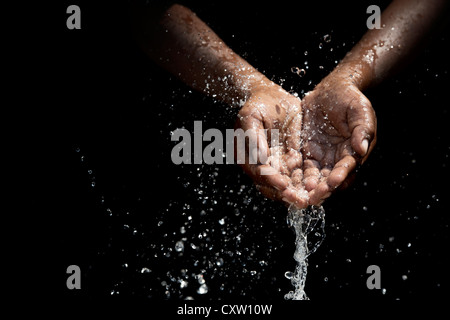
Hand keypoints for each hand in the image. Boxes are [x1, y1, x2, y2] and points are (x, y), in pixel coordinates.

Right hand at [235, 83, 309, 207]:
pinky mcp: (291, 159)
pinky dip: (308, 182)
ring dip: (299, 192)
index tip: (283, 185)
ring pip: (288, 183)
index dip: (271, 180)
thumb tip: (260, 157)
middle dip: (287, 194)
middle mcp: (262, 165)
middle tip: (301, 201)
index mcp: (247, 157)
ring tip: (313, 199)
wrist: (271, 96)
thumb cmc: (257, 104)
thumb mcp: (251, 116)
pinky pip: (300, 174)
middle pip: (273, 185)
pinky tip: (320, 186)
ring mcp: (277, 163)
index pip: (259, 173)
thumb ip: (253, 136)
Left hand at [300, 72, 376, 205]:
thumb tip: (362, 148)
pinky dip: (295, 176)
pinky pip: (301, 166)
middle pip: (330, 179)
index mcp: (354, 151)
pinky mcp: (308, 152)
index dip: (340, 177)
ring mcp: (323, 156)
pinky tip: (285, 182)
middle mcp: (338, 158)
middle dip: (321, 190)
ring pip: (314, 177)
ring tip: (296, 194)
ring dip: (306, 188)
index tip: (332, 183)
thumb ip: (363, 128)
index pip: (347, 168)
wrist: (332, 87)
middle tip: (311, 198)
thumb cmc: (350, 97)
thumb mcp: (360, 109)